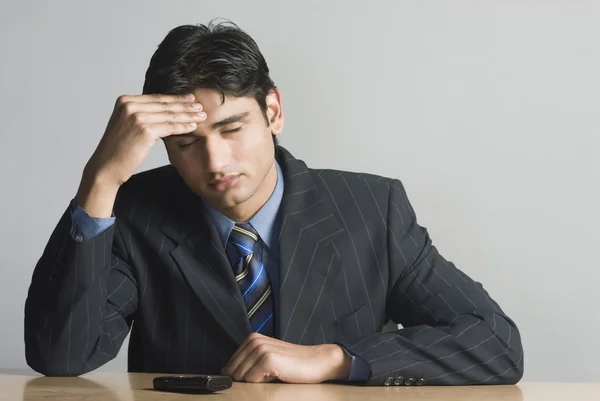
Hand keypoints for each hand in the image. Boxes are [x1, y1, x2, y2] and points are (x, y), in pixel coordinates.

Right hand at [75, 94, 205, 216]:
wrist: (106, 166)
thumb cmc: (119, 150)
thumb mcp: (127, 125)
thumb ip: (141, 115)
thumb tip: (163, 111)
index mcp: (125, 101)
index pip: (156, 99)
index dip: (175, 98)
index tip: (190, 98)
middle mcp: (130, 105)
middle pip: (164, 105)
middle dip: (185, 105)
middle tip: (200, 105)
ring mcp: (136, 117)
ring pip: (169, 115)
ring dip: (188, 115)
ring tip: (202, 116)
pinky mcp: (145, 130)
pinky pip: (170, 127)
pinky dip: (183, 126)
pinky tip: (193, 126)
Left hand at [221, 333, 351, 383]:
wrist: (316, 361)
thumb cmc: (293, 363)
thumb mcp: (267, 357)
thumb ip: (248, 361)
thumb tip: (227, 372)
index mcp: (253, 339)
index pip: (230, 363)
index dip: (238, 375)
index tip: (251, 377)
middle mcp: (255, 341)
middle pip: (233, 370)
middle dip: (245, 379)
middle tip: (265, 377)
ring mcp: (261, 349)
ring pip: (241, 376)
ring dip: (254, 381)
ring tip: (272, 375)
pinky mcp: (268, 360)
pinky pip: (251, 379)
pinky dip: (260, 383)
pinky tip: (275, 376)